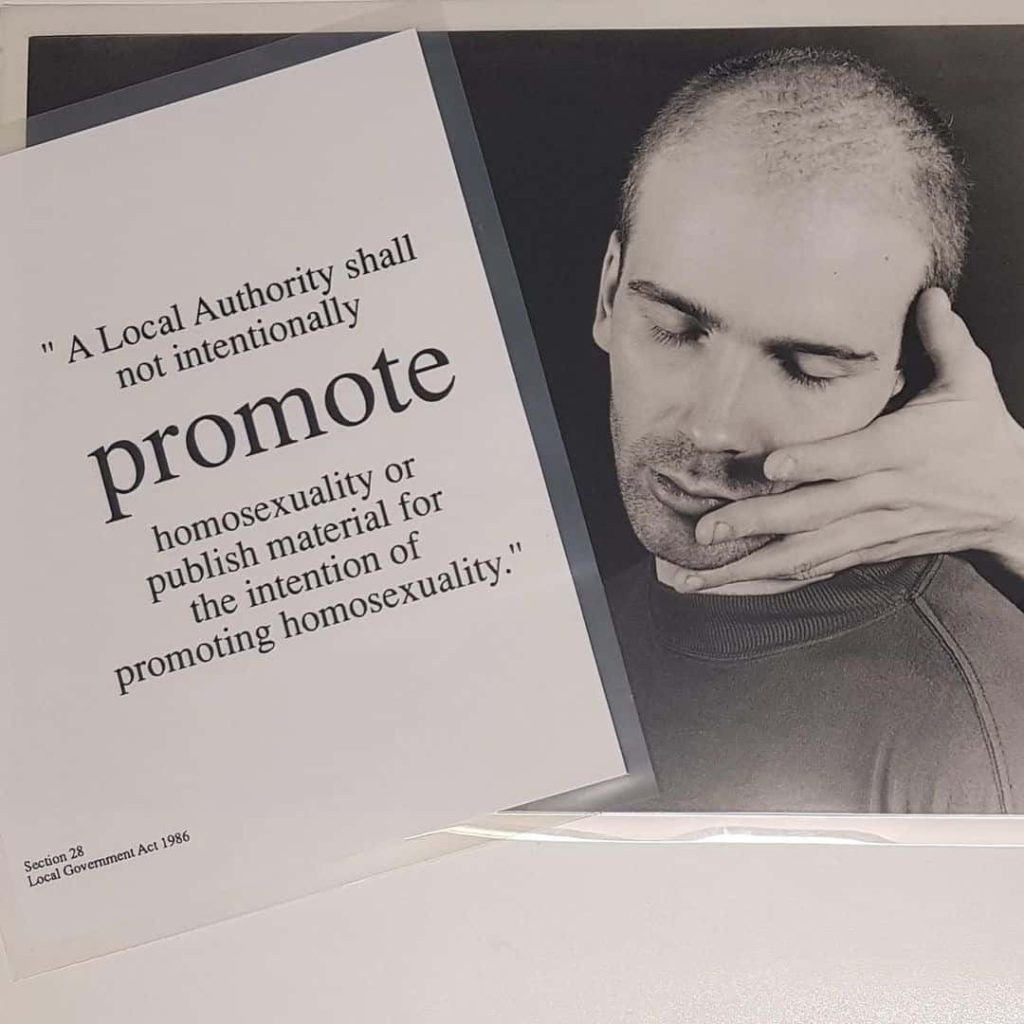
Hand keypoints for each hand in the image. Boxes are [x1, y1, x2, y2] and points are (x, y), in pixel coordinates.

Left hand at [666, 288, 1023, 591]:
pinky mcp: (865, 552)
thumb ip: (944, 338)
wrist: (1014, 506)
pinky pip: (810, 572)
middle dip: (759, 524)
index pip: (854, 457)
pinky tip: (722, 587)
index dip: (814, 463)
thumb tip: (927, 290)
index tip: (770, 466)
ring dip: (747, 567)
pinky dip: (765, 582)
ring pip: (805, 555)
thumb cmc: (983, 437)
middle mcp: (883, 496)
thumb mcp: (972, 383)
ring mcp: (872, 531)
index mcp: (905, 450)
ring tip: (692, 575)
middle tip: (706, 528)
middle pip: (817, 515)